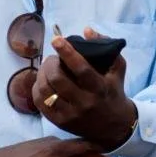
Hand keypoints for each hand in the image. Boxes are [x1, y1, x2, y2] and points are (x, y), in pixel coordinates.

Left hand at [33, 27, 136, 151]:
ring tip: (46, 68)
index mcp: (99, 88)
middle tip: (52, 58)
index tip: (56, 39)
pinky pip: (40, 103)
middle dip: (50, 64)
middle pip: (57, 79)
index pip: (81, 69)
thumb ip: (105, 46)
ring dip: (42, 75)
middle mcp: (85, 103)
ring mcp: (71, 114)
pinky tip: (43, 82)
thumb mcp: (117, 68)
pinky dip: (38, 88)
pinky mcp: (60, 122)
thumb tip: (87, 31)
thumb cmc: (113, 91)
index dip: (67, 52)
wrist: (114, 125)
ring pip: (46, 91)